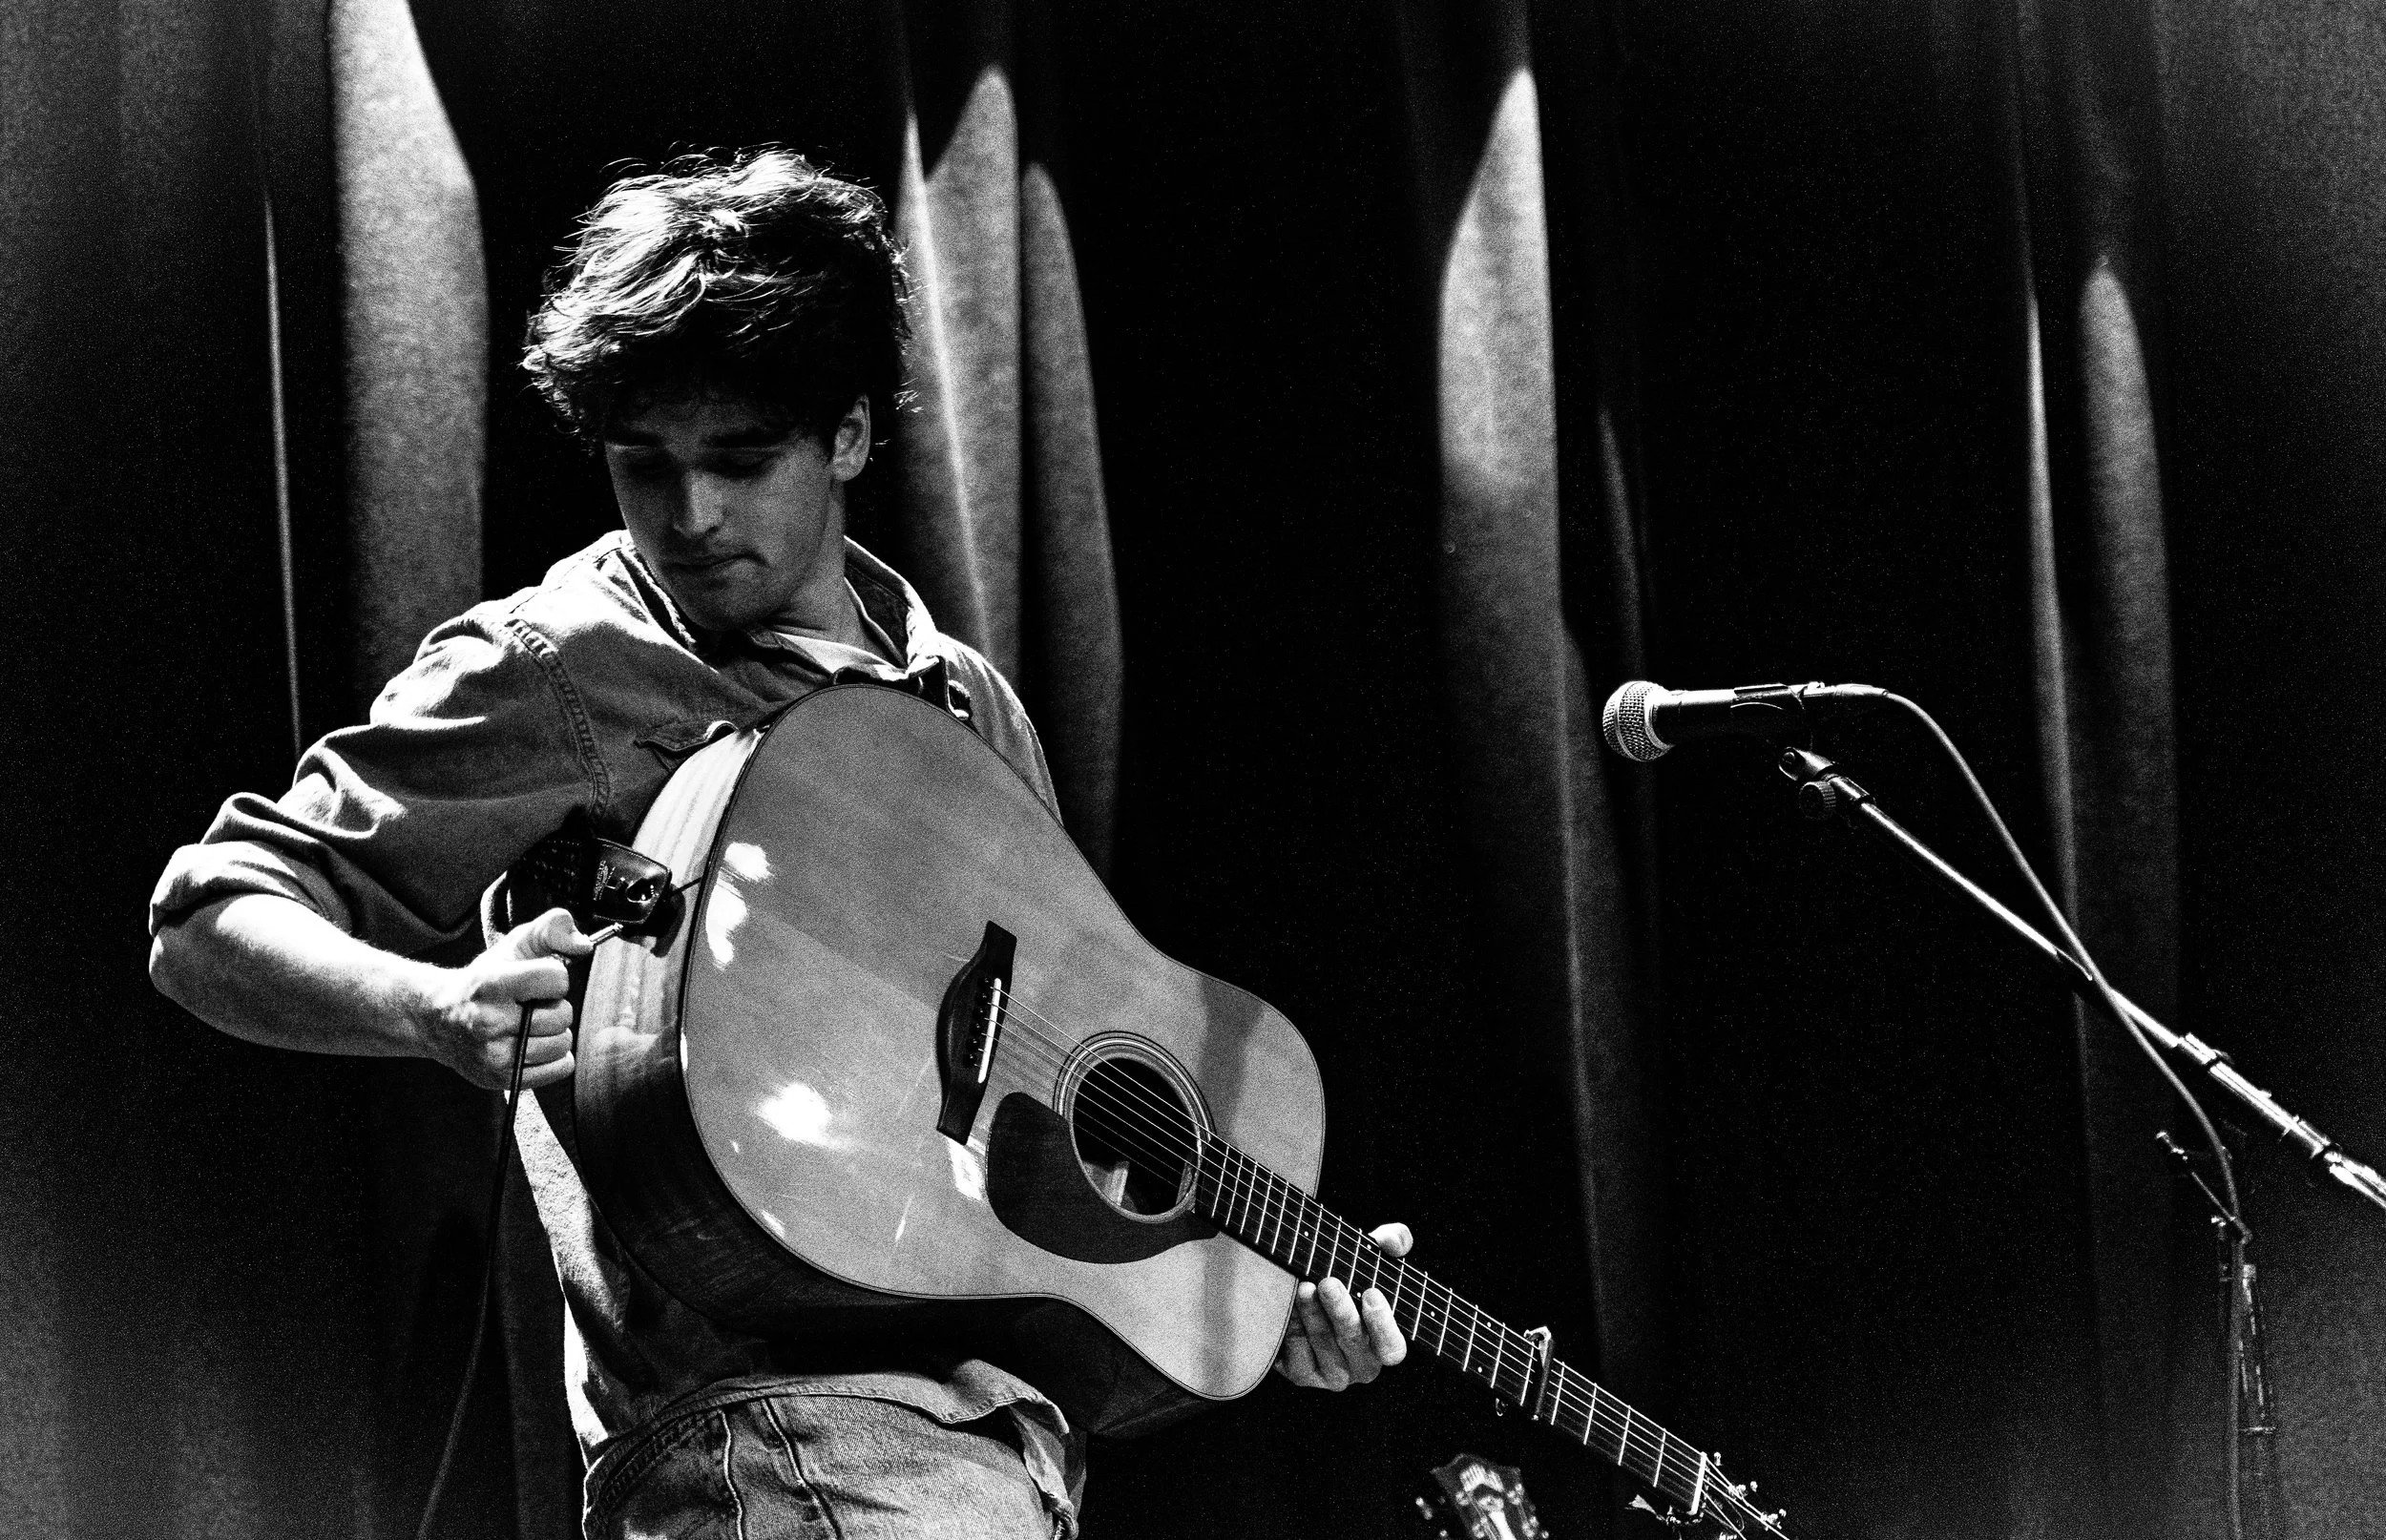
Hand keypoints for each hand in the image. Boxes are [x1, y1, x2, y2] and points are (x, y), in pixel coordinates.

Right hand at [415, 907, 590, 1090]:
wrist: (438, 1020)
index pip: (556, 978)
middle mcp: (487, 1022)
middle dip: (554, 1007)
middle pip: (562, 1016)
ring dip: (554, 1033)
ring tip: (529, 1026)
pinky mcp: (500, 1080)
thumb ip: (552, 929)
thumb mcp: (513, 945)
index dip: (555, 977)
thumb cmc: (485, 981)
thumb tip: (583, 945)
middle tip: (529, 1005)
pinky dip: (554, 1057)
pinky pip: (559, 1069)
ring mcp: (493, 1056)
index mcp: (489, 984)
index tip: (537, 979)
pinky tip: (533, 1045)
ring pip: (562, 1044)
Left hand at [1274, 1222, 1411, 1389]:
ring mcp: (1332, 1373)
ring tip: (1303, 1286)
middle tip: (1328, 1282)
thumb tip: (1396, 1242)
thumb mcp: (1371, 1259)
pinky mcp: (1302, 1374)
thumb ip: (1391, 1244)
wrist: (1307, 1299)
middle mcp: (1361, 1365)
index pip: (1392, 1347)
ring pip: (1322, 1343)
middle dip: (1340, 1310)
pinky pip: (1296, 1353)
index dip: (1383, 1323)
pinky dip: (1292, 1326)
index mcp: (1384, 1345)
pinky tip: (1287, 1303)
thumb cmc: (1350, 1281)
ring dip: (1312, 1313)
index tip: (1371, 1292)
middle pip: (1352, 1340)